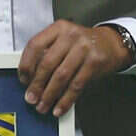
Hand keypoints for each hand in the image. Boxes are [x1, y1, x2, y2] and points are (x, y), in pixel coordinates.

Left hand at [18, 21, 134, 117]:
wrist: (112, 43)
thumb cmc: (83, 44)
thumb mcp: (64, 40)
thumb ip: (47, 53)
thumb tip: (29, 79)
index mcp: (58, 28)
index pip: (35, 45)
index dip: (26, 65)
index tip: (23, 80)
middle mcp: (71, 35)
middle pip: (47, 63)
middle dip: (36, 85)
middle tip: (30, 98)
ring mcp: (84, 48)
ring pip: (61, 76)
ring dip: (49, 95)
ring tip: (42, 106)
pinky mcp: (95, 62)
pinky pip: (76, 85)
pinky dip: (66, 100)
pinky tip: (59, 108)